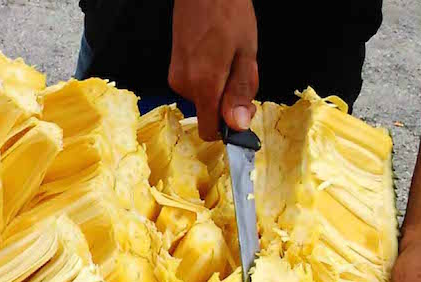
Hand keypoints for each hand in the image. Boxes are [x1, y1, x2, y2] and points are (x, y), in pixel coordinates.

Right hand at [168, 0, 258, 140]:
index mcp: (204, 84)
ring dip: (220, 86)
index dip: (228, 128)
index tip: (241, 114)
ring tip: (228, 56)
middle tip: (241, 69)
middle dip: (228, 99)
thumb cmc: (227, 12)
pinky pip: (196, 86)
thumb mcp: (246, 52)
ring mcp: (176, 77)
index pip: (209, 130)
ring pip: (204, 99)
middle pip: (210, 112)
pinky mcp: (174, 70)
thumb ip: (241, 92)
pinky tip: (216, 54)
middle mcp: (185, 85)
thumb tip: (237, 124)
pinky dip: (209, 78)